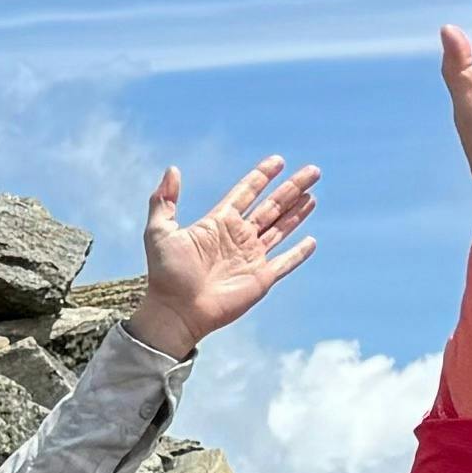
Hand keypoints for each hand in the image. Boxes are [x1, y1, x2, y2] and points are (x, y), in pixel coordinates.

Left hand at [130, 158, 317, 348]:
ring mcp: (251, 258)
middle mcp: (238, 237)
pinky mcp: (261, 278)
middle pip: (272, 206)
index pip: (246, 193)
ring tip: (312, 195)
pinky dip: (299, 253)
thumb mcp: (158, 231)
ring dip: (297, 212)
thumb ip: (164, 200)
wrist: (175, 311)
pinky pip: (286, 263)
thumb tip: (172, 169)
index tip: (278, 160)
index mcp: (218, 223)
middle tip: (313, 171)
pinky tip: (311, 241)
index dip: (262, 176)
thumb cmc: (165, 274)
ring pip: (281, 228)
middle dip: (292, 188)